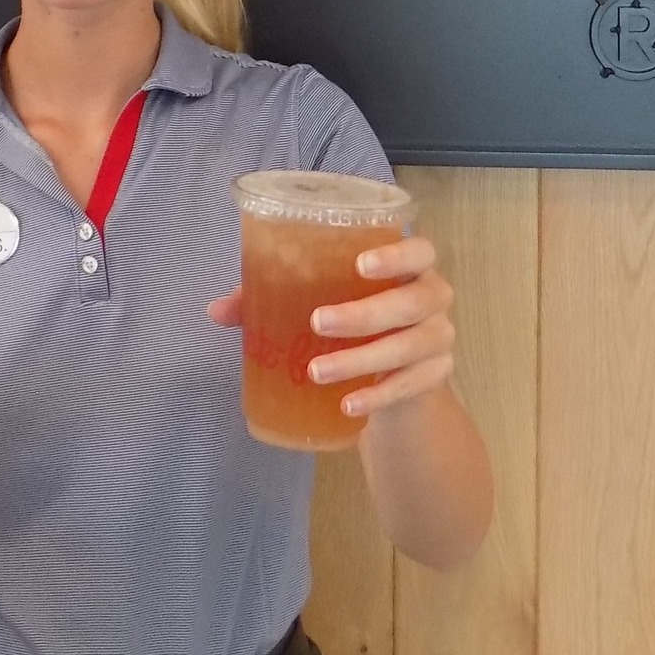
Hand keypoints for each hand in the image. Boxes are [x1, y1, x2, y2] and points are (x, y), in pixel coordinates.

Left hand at [206, 235, 457, 420]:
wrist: (398, 366)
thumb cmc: (355, 312)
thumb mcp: (322, 297)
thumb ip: (272, 295)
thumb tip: (215, 311)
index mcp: (410, 265)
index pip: (421, 250)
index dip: (396, 254)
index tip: (359, 264)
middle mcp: (432, 297)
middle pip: (413, 300)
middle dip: (365, 313)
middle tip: (317, 322)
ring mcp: (439, 338)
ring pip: (409, 347)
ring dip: (362, 359)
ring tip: (318, 371)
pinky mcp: (435, 377)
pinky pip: (411, 386)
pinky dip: (378, 395)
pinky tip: (349, 404)